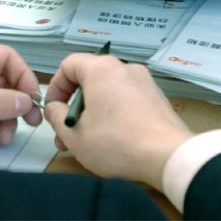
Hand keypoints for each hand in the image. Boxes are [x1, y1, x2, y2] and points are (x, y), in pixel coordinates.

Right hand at [45, 53, 192, 190]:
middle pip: (89, 79)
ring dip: (93, 112)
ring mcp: (143, 81)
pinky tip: (113, 139)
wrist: (167, 155)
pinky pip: (126, 98)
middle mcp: (124, 67)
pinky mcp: (156, 96)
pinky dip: (114, 113)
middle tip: (66, 134)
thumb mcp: (75, 134)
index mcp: (102, 68)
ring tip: (88, 141)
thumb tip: (54, 108)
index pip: (69, 64)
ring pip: (108, 91)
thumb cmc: (116, 142)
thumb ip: (57, 116)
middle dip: (74, 106)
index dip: (55, 86)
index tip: (53, 111)